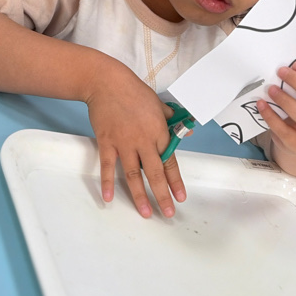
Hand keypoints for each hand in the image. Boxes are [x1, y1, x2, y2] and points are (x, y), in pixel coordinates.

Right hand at [84, 63, 186, 218]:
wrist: (107, 82)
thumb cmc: (133, 91)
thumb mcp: (159, 103)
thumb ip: (172, 120)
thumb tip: (187, 131)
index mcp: (159, 131)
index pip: (170, 161)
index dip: (175, 181)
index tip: (180, 197)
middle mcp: (143, 140)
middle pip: (154, 173)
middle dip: (162, 195)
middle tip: (167, 214)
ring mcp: (124, 143)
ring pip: (133, 175)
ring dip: (139, 195)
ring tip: (145, 212)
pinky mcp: (107, 142)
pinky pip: (107, 166)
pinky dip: (108, 183)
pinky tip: (109, 198)